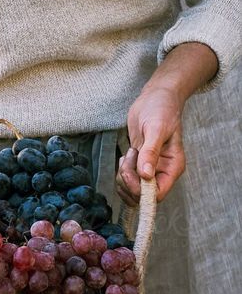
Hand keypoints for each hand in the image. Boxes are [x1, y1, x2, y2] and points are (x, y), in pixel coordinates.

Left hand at [116, 86, 185, 205]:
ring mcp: (150, 170)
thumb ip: (151, 152)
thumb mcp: (156, 128)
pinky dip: (121, 170)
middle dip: (129, 181)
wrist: (155, 98)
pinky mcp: (139, 166)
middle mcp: (162, 172)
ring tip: (130, 152)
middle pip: (141, 195)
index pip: (157, 194)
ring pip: (131, 189)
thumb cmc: (161, 109)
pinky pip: (126, 179)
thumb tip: (146, 175)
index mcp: (172, 167)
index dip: (141, 191)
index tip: (131, 174)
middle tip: (129, 158)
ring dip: (124, 174)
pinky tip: (128, 154)